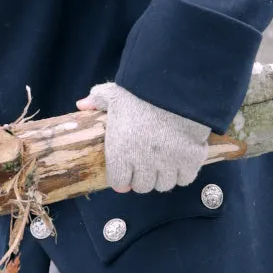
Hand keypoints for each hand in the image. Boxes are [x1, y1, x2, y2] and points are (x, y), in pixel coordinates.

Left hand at [77, 82, 209, 193]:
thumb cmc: (141, 90)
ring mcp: (168, 163)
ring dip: (163, 176)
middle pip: (142, 186)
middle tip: (147, 163)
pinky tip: (182, 158)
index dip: (123, 177)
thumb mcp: (115, 93)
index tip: (128, 170)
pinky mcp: (190, 159)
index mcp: (120, 151)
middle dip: (143, 177)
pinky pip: (185, 179)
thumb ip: (98, 101)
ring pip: (164, 185)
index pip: (118, 183)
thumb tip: (81, 105)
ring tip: (165, 161)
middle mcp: (142, 162)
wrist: (176, 85)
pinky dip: (184, 172)